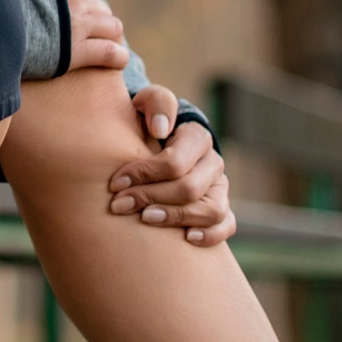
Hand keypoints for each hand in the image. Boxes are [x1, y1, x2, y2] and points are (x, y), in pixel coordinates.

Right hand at [0, 0, 127, 72]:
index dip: (76, 5)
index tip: (69, 16)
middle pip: (100, 9)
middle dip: (99, 20)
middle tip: (92, 34)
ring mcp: (76, 24)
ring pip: (112, 28)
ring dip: (111, 36)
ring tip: (109, 47)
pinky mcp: (75, 51)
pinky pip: (109, 52)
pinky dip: (118, 57)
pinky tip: (119, 62)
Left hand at [108, 83, 234, 245]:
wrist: (151, 143)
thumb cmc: (144, 124)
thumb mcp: (144, 104)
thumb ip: (155, 103)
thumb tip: (161, 128)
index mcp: (197, 136)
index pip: (175, 161)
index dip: (144, 173)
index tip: (115, 183)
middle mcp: (212, 163)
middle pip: (189, 188)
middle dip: (151, 197)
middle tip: (119, 205)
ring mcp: (219, 188)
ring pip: (211, 210)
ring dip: (176, 218)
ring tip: (145, 219)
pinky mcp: (221, 209)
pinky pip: (226, 225)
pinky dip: (211, 234)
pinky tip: (187, 238)